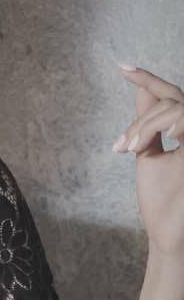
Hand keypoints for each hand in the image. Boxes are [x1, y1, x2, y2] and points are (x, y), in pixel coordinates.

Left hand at [112, 64, 183, 259]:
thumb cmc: (162, 200)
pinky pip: (183, 121)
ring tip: (131, 150)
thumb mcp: (149, 154)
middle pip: (172, 100)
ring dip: (147, 125)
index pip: (173, 97)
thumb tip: (139, 88)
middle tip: (122, 146)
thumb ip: (147, 123)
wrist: (169, 233)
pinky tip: (149, 142)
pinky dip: (160, 126)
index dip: (149, 79)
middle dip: (142, 119)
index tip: (121, 66)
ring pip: (176, 108)